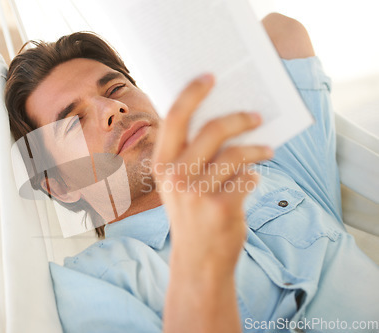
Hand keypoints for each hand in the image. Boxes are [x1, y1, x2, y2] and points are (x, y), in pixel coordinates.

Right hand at [154, 74, 272, 332]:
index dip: (192, 92)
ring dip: (257, 149)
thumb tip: (220, 117)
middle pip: (212, 128)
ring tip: (267, 150)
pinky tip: (251, 182)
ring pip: (236, 153)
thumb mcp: (178, 184)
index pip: (174, 117)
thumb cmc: (191, 215)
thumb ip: (189, 154)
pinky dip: (254, 177)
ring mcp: (197, 192)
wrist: (198, 260)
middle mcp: (175, 175)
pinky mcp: (222, 206)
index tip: (210, 77)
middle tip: (257, 116)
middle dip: (240, 118)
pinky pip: (248, 177)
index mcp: (161, 163)